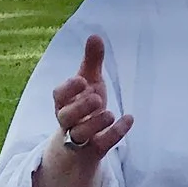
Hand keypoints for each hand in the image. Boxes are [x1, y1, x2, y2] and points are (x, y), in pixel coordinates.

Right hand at [31, 35, 132, 186]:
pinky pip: (102, 146)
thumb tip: (95, 35)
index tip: (81, 80)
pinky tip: (129, 119)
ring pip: (80, 135)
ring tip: (110, 112)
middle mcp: (68, 121)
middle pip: (65, 117)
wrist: (82, 146)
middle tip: (97, 98)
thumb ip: (91, 61)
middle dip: (80, 108)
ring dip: (95, 124)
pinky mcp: (93, 152)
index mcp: (64, 103)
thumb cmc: (85, 108)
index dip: (68, 89)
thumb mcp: (89, 84)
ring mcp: (79, 139)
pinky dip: (115, 134)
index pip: (58, 96)